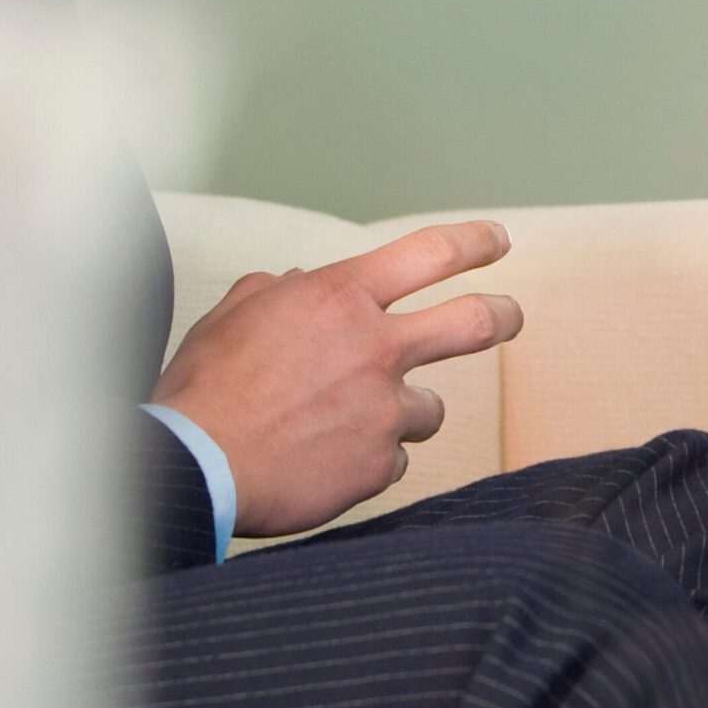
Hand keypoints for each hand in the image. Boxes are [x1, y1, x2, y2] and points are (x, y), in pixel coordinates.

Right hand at [151, 222, 524, 537]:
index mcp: (341, 298)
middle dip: (503, 315)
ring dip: (404, 413)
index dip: (475, 243)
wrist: (196, 466)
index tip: (497, 242)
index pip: (431, 253)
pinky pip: (394, 459)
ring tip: (354, 425)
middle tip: (511, 316)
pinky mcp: (379, 466)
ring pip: (430, 409)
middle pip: (474, 323)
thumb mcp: (235, 313)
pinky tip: (328, 462)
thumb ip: (278, 291)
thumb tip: (299, 284)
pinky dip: (369, 460)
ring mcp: (384, 411)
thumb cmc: (207, 386)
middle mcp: (376, 348)